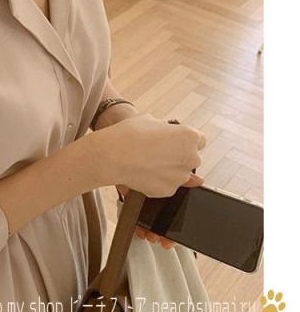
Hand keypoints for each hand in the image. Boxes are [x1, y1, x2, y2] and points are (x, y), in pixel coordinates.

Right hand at [91, 113, 205, 247]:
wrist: (111, 156)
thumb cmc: (128, 135)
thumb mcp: (150, 120)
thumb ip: (166, 129)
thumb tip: (168, 135)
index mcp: (189, 136)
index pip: (199, 140)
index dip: (185, 141)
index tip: (175, 143)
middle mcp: (190, 157)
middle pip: (191, 159)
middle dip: (179, 157)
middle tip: (157, 153)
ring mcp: (180, 176)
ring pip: (179, 174)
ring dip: (168, 170)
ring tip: (147, 163)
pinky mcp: (168, 191)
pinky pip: (166, 186)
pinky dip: (158, 181)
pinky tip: (143, 173)